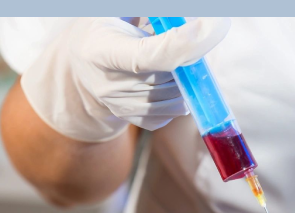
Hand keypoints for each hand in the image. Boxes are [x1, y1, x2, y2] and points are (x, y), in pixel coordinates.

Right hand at [21, 17, 229, 141]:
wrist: (83, 62)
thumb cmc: (106, 27)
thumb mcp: (119, 11)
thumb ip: (151, 12)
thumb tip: (197, 18)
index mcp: (100, 52)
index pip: (146, 57)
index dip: (181, 46)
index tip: (210, 27)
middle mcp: (107, 85)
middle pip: (166, 78)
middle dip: (187, 57)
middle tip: (190, 36)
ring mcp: (119, 107)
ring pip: (174, 98)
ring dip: (185, 77)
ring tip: (172, 58)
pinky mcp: (133, 119)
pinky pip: (171, 112)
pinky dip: (179, 95)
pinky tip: (168, 78)